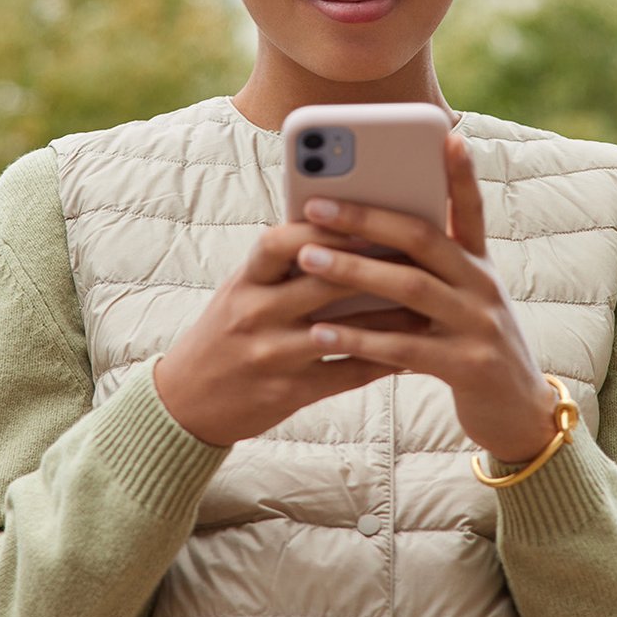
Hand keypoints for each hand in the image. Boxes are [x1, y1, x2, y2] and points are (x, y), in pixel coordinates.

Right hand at [154, 221, 395, 446]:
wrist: (187, 402)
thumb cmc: (224, 334)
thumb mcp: (240, 292)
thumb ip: (281, 266)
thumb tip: (338, 228)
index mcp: (244, 283)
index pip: (280, 241)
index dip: (322, 227)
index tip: (362, 215)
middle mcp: (255, 315)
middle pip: (322, 283)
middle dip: (373, 266)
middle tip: (417, 253)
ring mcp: (272, 355)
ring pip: (343, 331)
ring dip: (390, 316)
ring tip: (429, 303)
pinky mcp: (290, 392)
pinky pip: (346, 374)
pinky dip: (382, 361)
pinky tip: (412, 352)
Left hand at [292, 131, 560, 464]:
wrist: (518, 414)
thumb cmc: (470, 346)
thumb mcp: (460, 300)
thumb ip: (427, 269)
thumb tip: (364, 234)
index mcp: (480, 264)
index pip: (471, 208)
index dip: (461, 173)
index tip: (447, 134)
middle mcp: (483, 286)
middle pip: (424, 239)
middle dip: (367, 218)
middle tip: (317, 204)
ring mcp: (479, 325)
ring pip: (410, 287)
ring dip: (354, 271)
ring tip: (308, 258)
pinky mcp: (467, 366)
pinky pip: (403, 348)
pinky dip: (358, 338)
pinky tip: (319, 332)